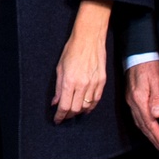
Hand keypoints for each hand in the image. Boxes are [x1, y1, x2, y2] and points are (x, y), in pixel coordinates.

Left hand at [51, 0, 111, 123]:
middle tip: (64, 116)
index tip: (57, 120)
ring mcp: (94, 83)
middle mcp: (82, 84)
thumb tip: (55, 102)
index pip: (64, 106)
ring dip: (79, 112)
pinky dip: (90, 106)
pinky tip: (86, 108)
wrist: (89, 38)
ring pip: (86, 106)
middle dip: (68, 115)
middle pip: (75, 109)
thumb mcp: (60, 68)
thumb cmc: (72, 50)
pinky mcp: (102, 81)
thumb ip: (58, 87)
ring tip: (74, 112)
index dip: (60, 116)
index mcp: (69, 81)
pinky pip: (96, 99)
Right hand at [126, 60, 158, 153]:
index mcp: (139, 99)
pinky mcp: (132, 99)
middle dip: (154, 140)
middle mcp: (133, 103)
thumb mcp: (156, 80)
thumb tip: (158, 115)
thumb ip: (157, 98)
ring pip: (140, 123)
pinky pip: (137, 117)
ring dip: (149, 135)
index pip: (150, 123)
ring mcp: (131, 101)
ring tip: (158, 144)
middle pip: (144, 126)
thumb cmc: (149, 65)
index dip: (158, 136)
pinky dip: (144, 127)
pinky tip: (148, 129)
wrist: (137, 54)